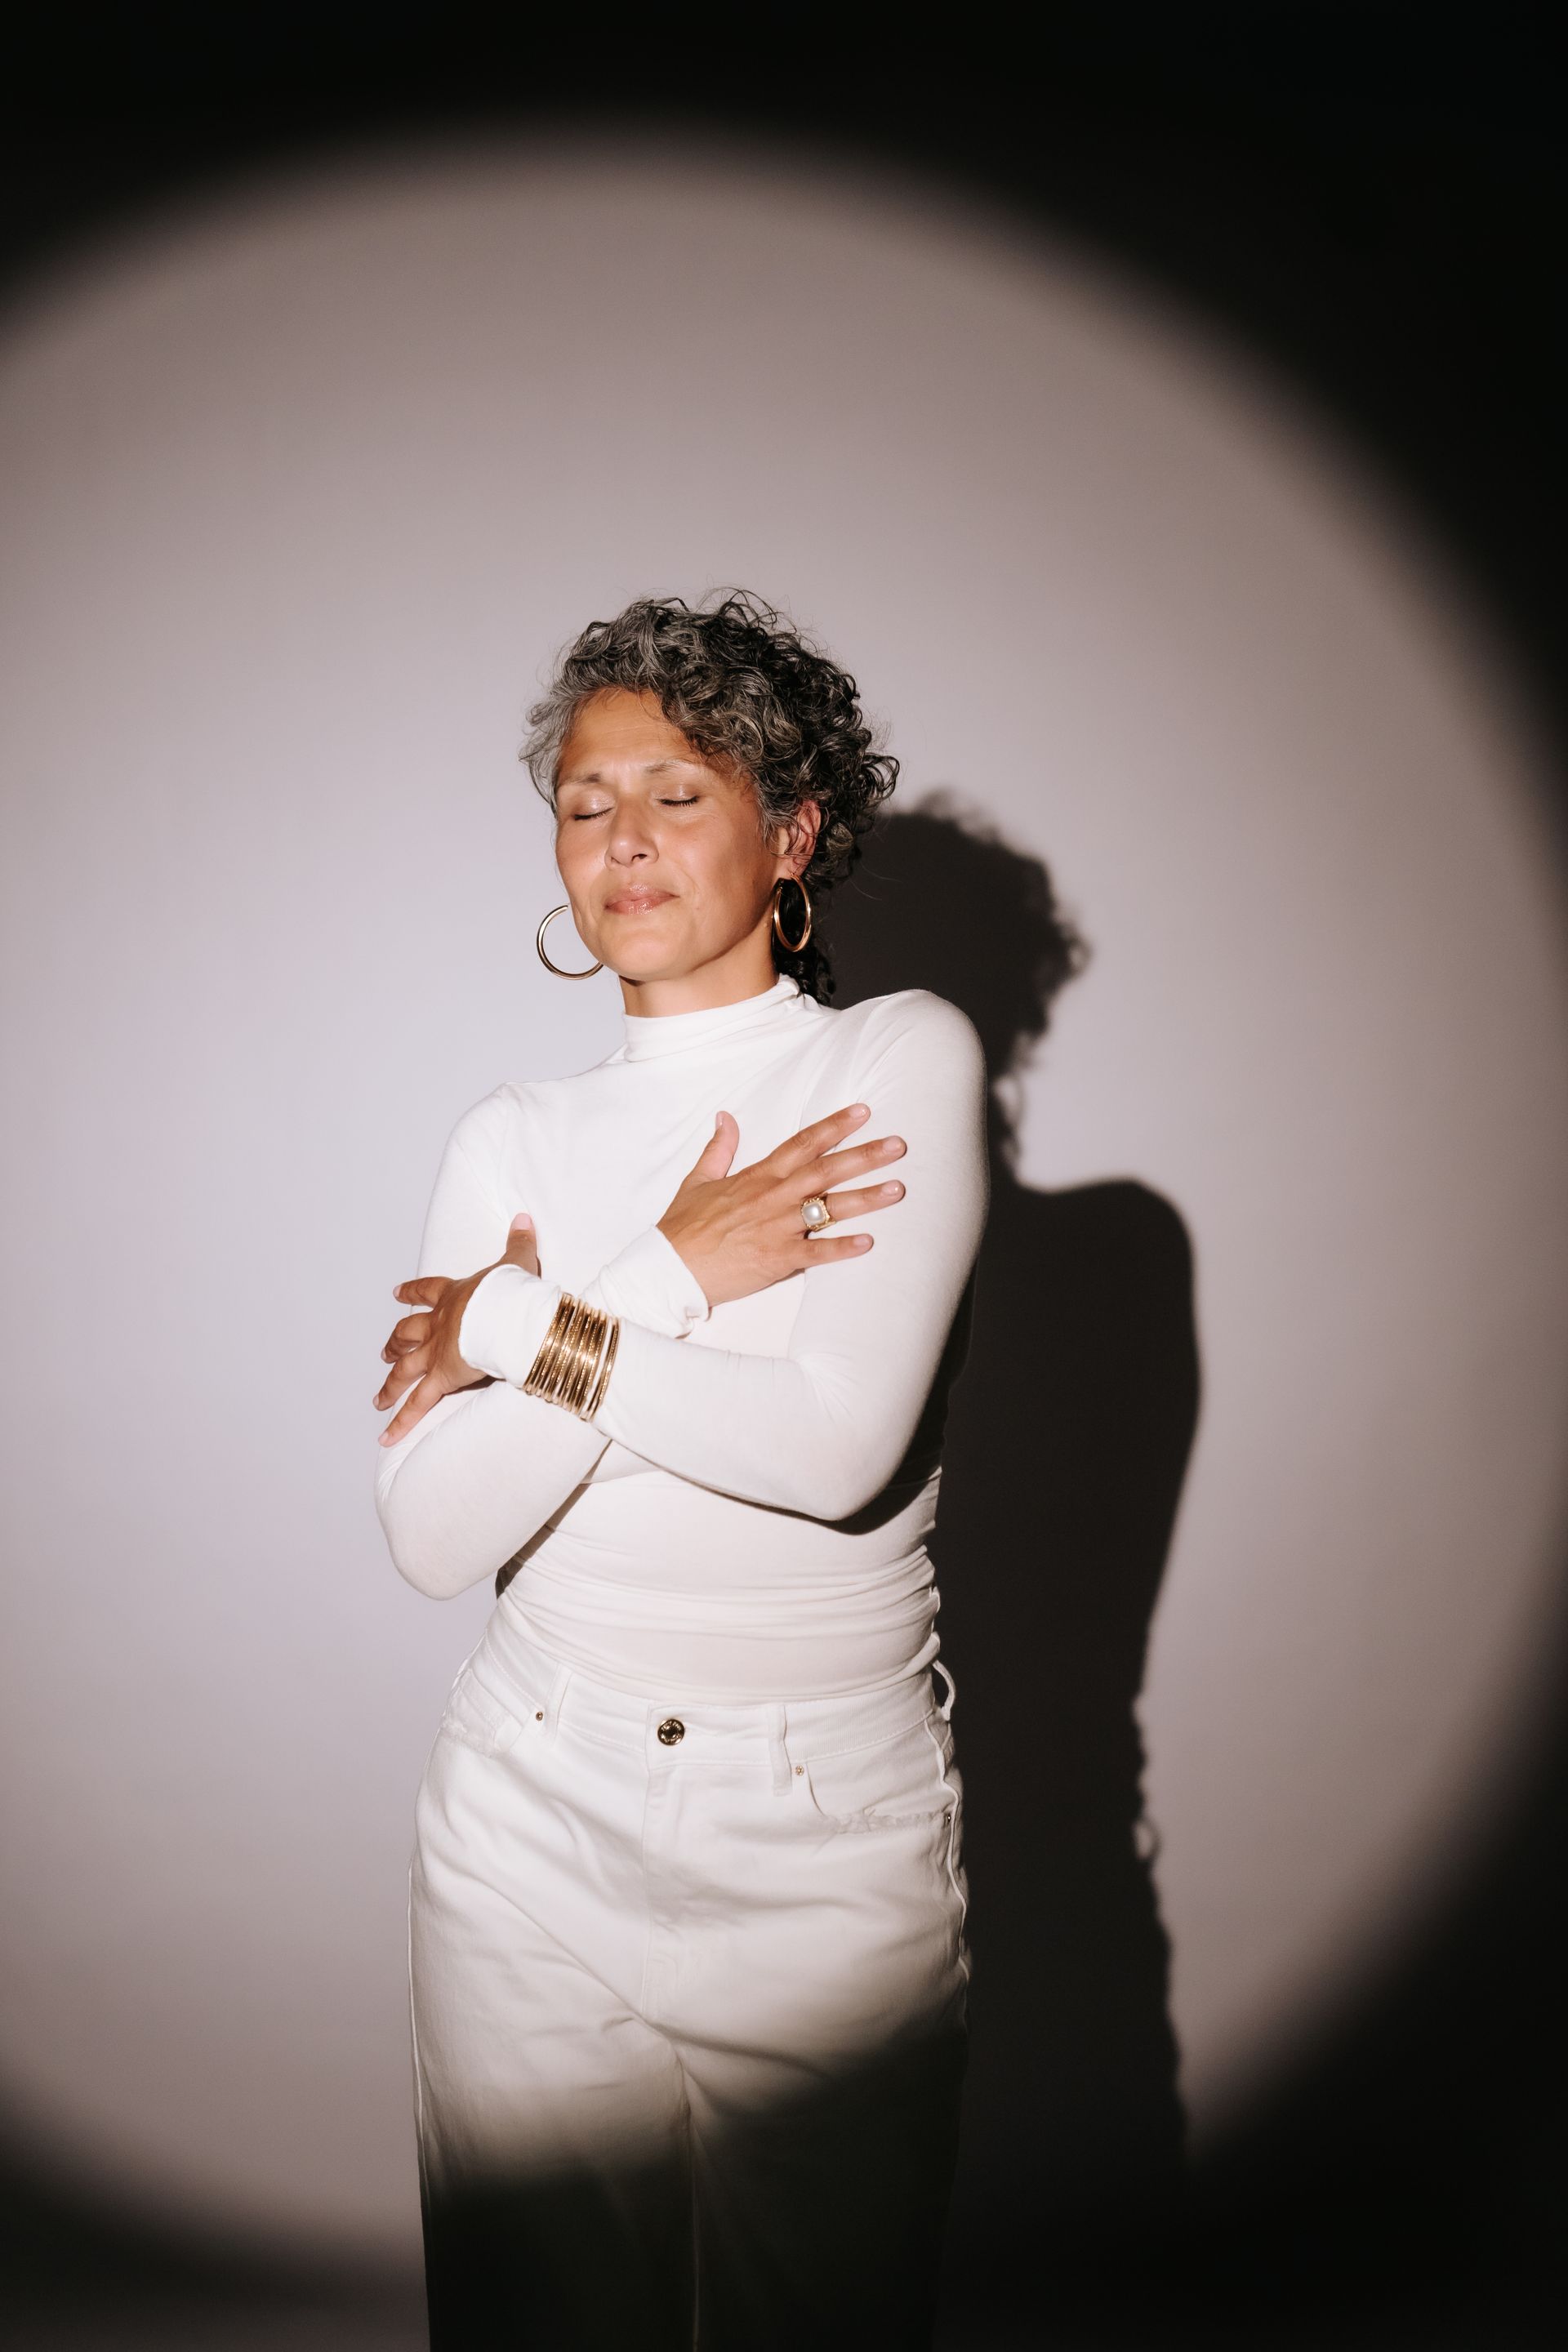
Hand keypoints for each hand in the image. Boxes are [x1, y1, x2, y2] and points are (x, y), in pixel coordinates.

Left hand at [374, 1214, 540, 1445]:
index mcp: (454, 1296)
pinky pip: (418, 1405)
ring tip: (378, 1398)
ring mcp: (437, 1352)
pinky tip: (384, 1437)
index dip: (412, 1292)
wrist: (507, 1313)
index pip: (427, 1291)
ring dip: (390, 1384)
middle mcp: (439, 1324)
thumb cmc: (512, 1289)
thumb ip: (519, 1242)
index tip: (396, 1294)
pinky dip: (400, 1422)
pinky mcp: (442, 1378)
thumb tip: (524, 1218)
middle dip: (395, 1342)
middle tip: (385, 1351)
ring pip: (405, 1369)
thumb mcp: (517, 1261)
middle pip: (408, 1333)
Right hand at [656, 1101, 906, 1311]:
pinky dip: (841, 1248)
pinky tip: (869, 1243)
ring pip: (828, 1209)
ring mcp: (776, 1228)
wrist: (666, 1269)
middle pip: (826, 1171)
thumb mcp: (698, 1180)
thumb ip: (719, 1148)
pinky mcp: (776, 1260)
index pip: (802, 1144)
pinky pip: (816, 1253)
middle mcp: (772, 1198)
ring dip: (865, 1198)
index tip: (863, 1112)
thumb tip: (725, 1117)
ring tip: (897, 1188)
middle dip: (864, 1156)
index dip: (834, 1126)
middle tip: (898, 1145)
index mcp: (757, 1177)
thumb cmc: (682, 1228)